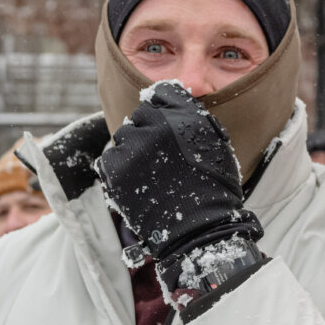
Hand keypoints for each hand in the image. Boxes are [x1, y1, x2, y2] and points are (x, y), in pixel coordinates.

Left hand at [95, 80, 262, 298]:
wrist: (200, 231)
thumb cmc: (214, 192)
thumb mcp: (215, 145)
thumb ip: (193, 120)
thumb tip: (174, 104)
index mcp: (183, 114)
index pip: (162, 93)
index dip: (164, 108)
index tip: (166, 124)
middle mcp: (156, 125)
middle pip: (141, 115)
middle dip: (148, 131)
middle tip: (160, 158)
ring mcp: (133, 147)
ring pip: (124, 136)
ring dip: (133, 151)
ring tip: (151, 175)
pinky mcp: (115, 169)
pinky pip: (109, 158)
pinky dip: (119, 170)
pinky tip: (138, 185)